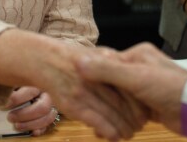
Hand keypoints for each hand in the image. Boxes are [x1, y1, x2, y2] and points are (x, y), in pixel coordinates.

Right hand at [0, 30, 148, 140]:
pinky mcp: (74, 103)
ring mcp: (85, 89)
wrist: (40, 58)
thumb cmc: (67, 57)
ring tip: (128, 134)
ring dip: (123, 127)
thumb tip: (125, 75)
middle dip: (134, 117)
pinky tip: (113, 137)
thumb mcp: (93, 53)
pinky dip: (107, 130)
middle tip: (141, 126)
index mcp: (105, 60)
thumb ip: (109, 62)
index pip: (128, 83)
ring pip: (112, 113)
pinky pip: (96, 120)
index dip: (138, 99)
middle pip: (123, 100)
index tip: (146, 110)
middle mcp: (97, 75)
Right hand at [77, 43, 186, 134]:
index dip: (94, 78)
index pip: (108, 64)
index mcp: (138, 55)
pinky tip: (111, 131)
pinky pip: (130, 110)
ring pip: (121, 98)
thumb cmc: (168, 88)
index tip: (80, 89)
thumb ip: (106, 71)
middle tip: (87, 113)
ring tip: (97, 126)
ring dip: (111, 112)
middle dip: (102, 99)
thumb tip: (77, 62)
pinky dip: (121, 119)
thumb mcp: (135, 77)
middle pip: (113, 82)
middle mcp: (142, 67)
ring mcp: (147, 87)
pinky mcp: (150, 105)